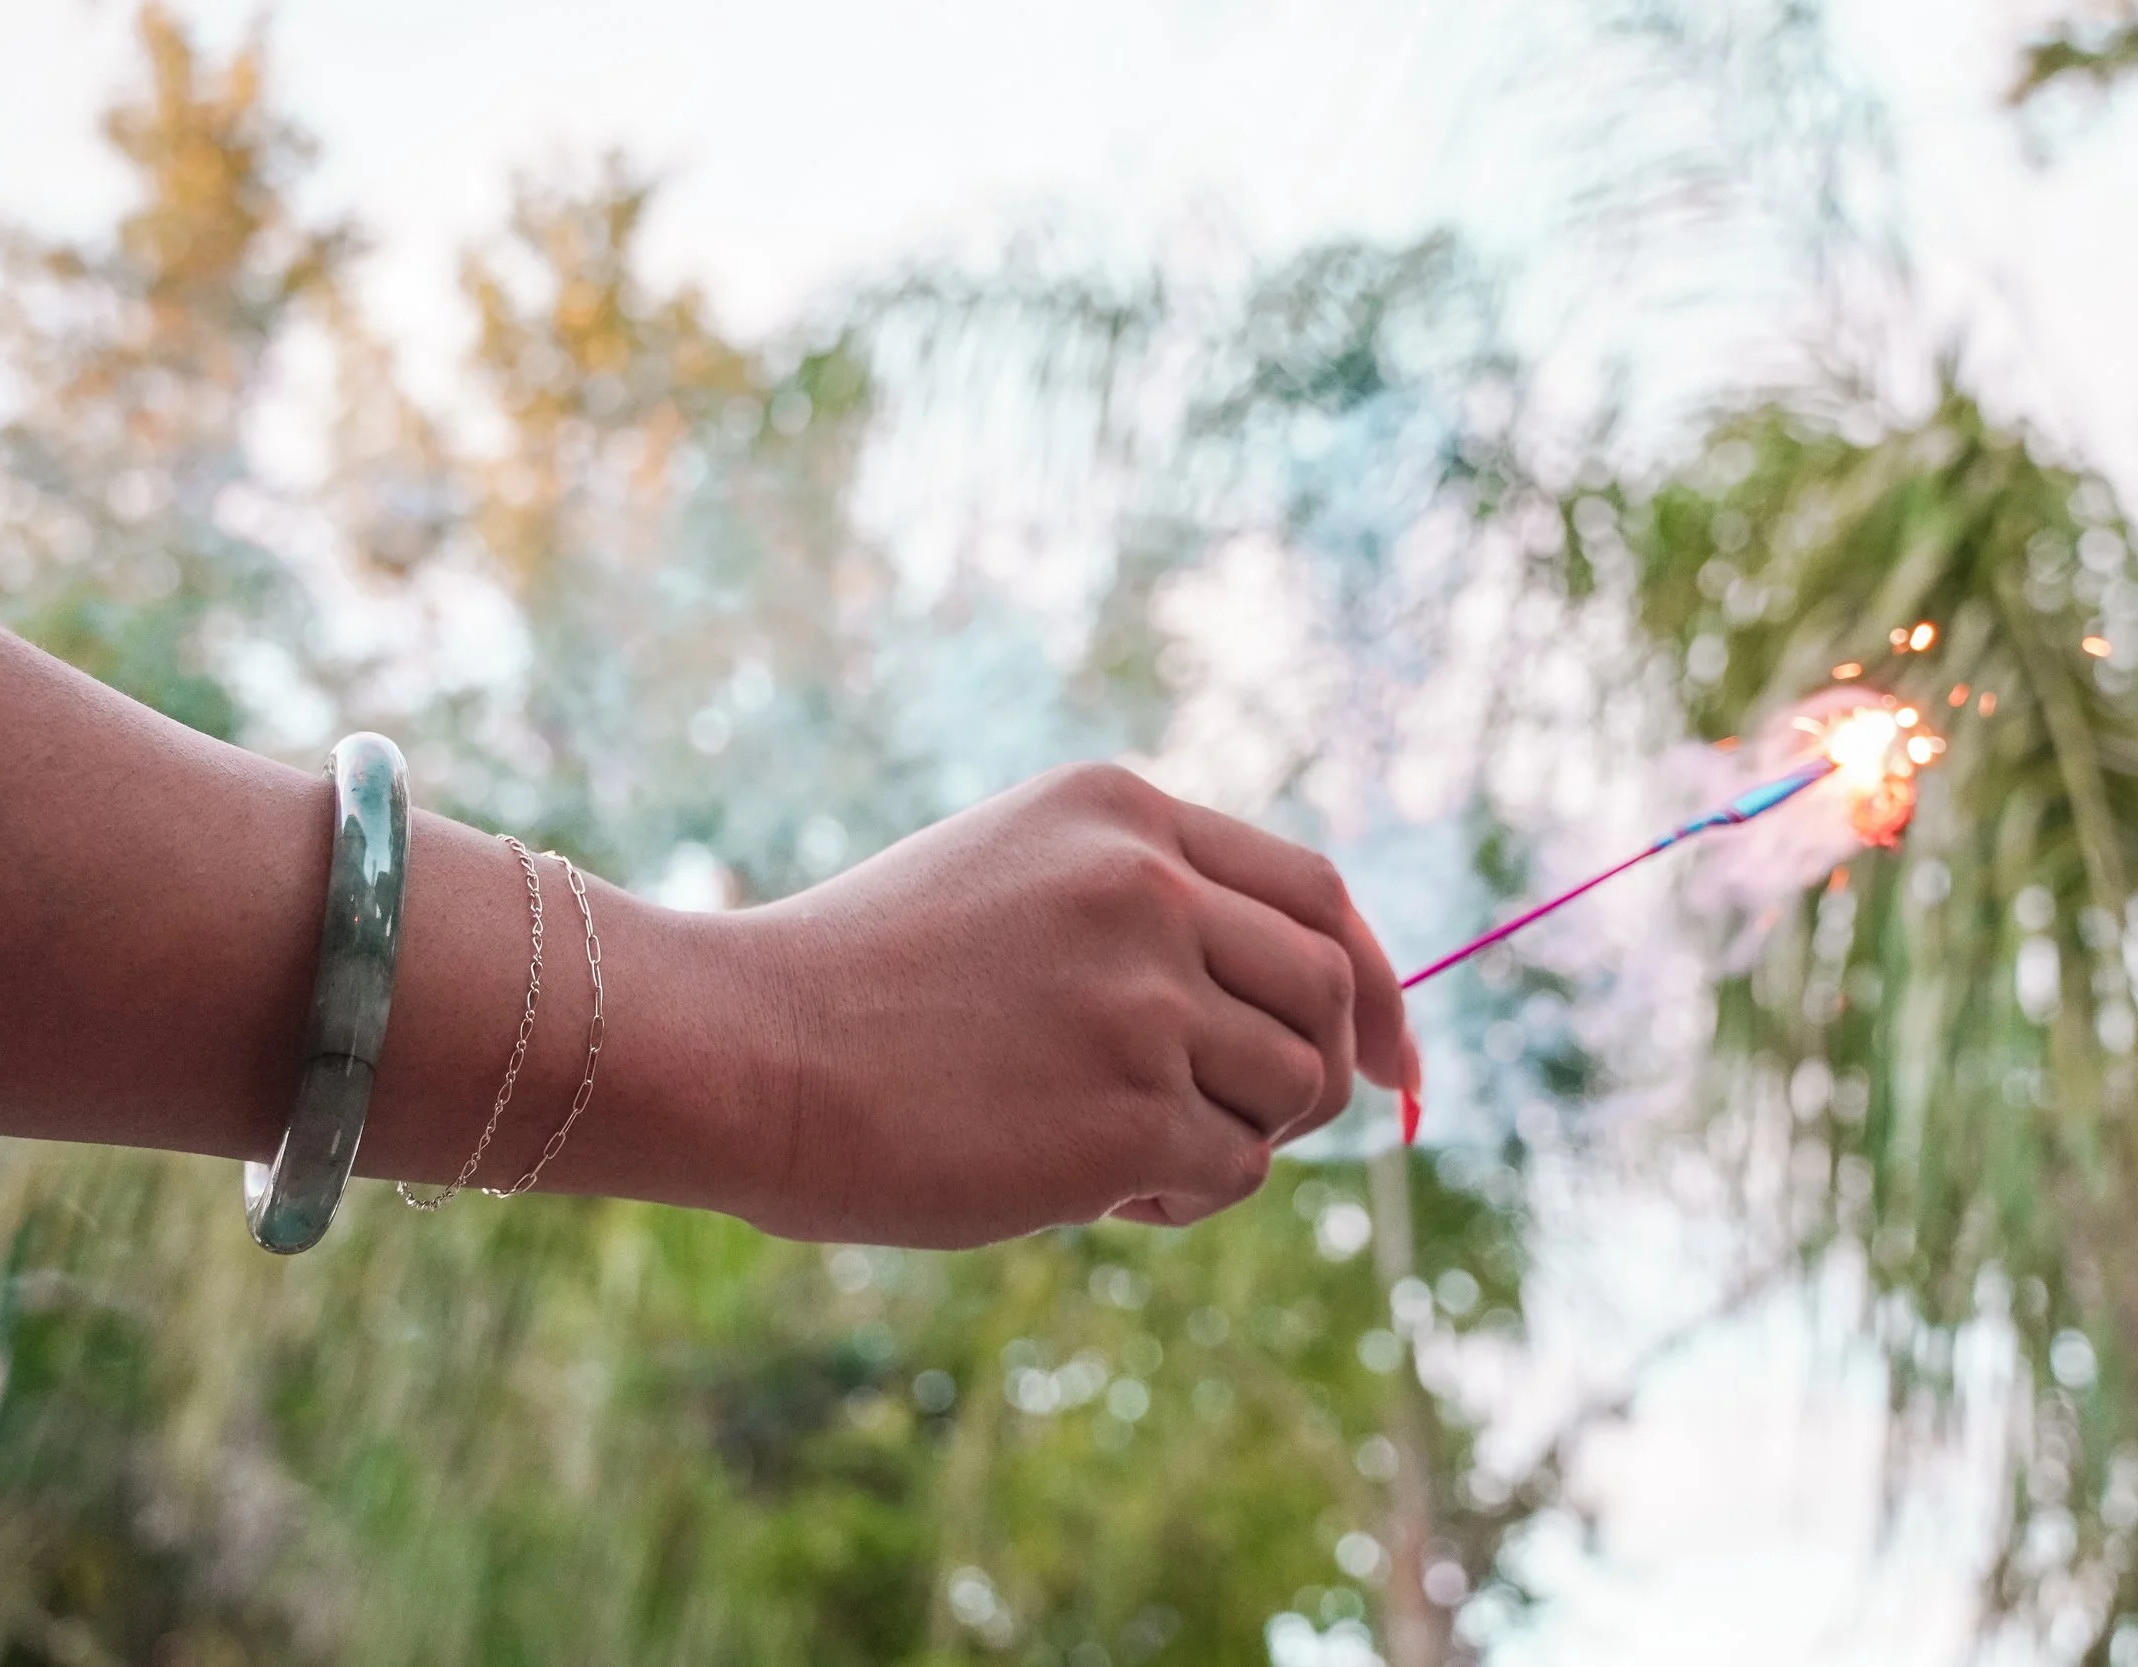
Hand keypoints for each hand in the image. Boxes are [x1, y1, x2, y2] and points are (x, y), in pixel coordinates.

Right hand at [726, 762, 1420, 1247]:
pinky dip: (1186, 1196)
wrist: (742, 1047)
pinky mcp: (1126, 1110)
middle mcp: (1148, 888)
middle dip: (1323, 1071)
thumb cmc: (859, 981)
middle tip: (1244, 1123)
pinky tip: (1096, 1193)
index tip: (1395, 1052)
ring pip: (1294, 1087)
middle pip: (1331, 990)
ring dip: (1235, 1136)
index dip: (1377, 976)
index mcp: (1121, 815)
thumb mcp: (1010, 879)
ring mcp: (1142, 997)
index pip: (1315, 890)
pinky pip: (1235, 1169)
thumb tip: (1298, 1009)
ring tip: (1126, 1152)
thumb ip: (1142, 908)